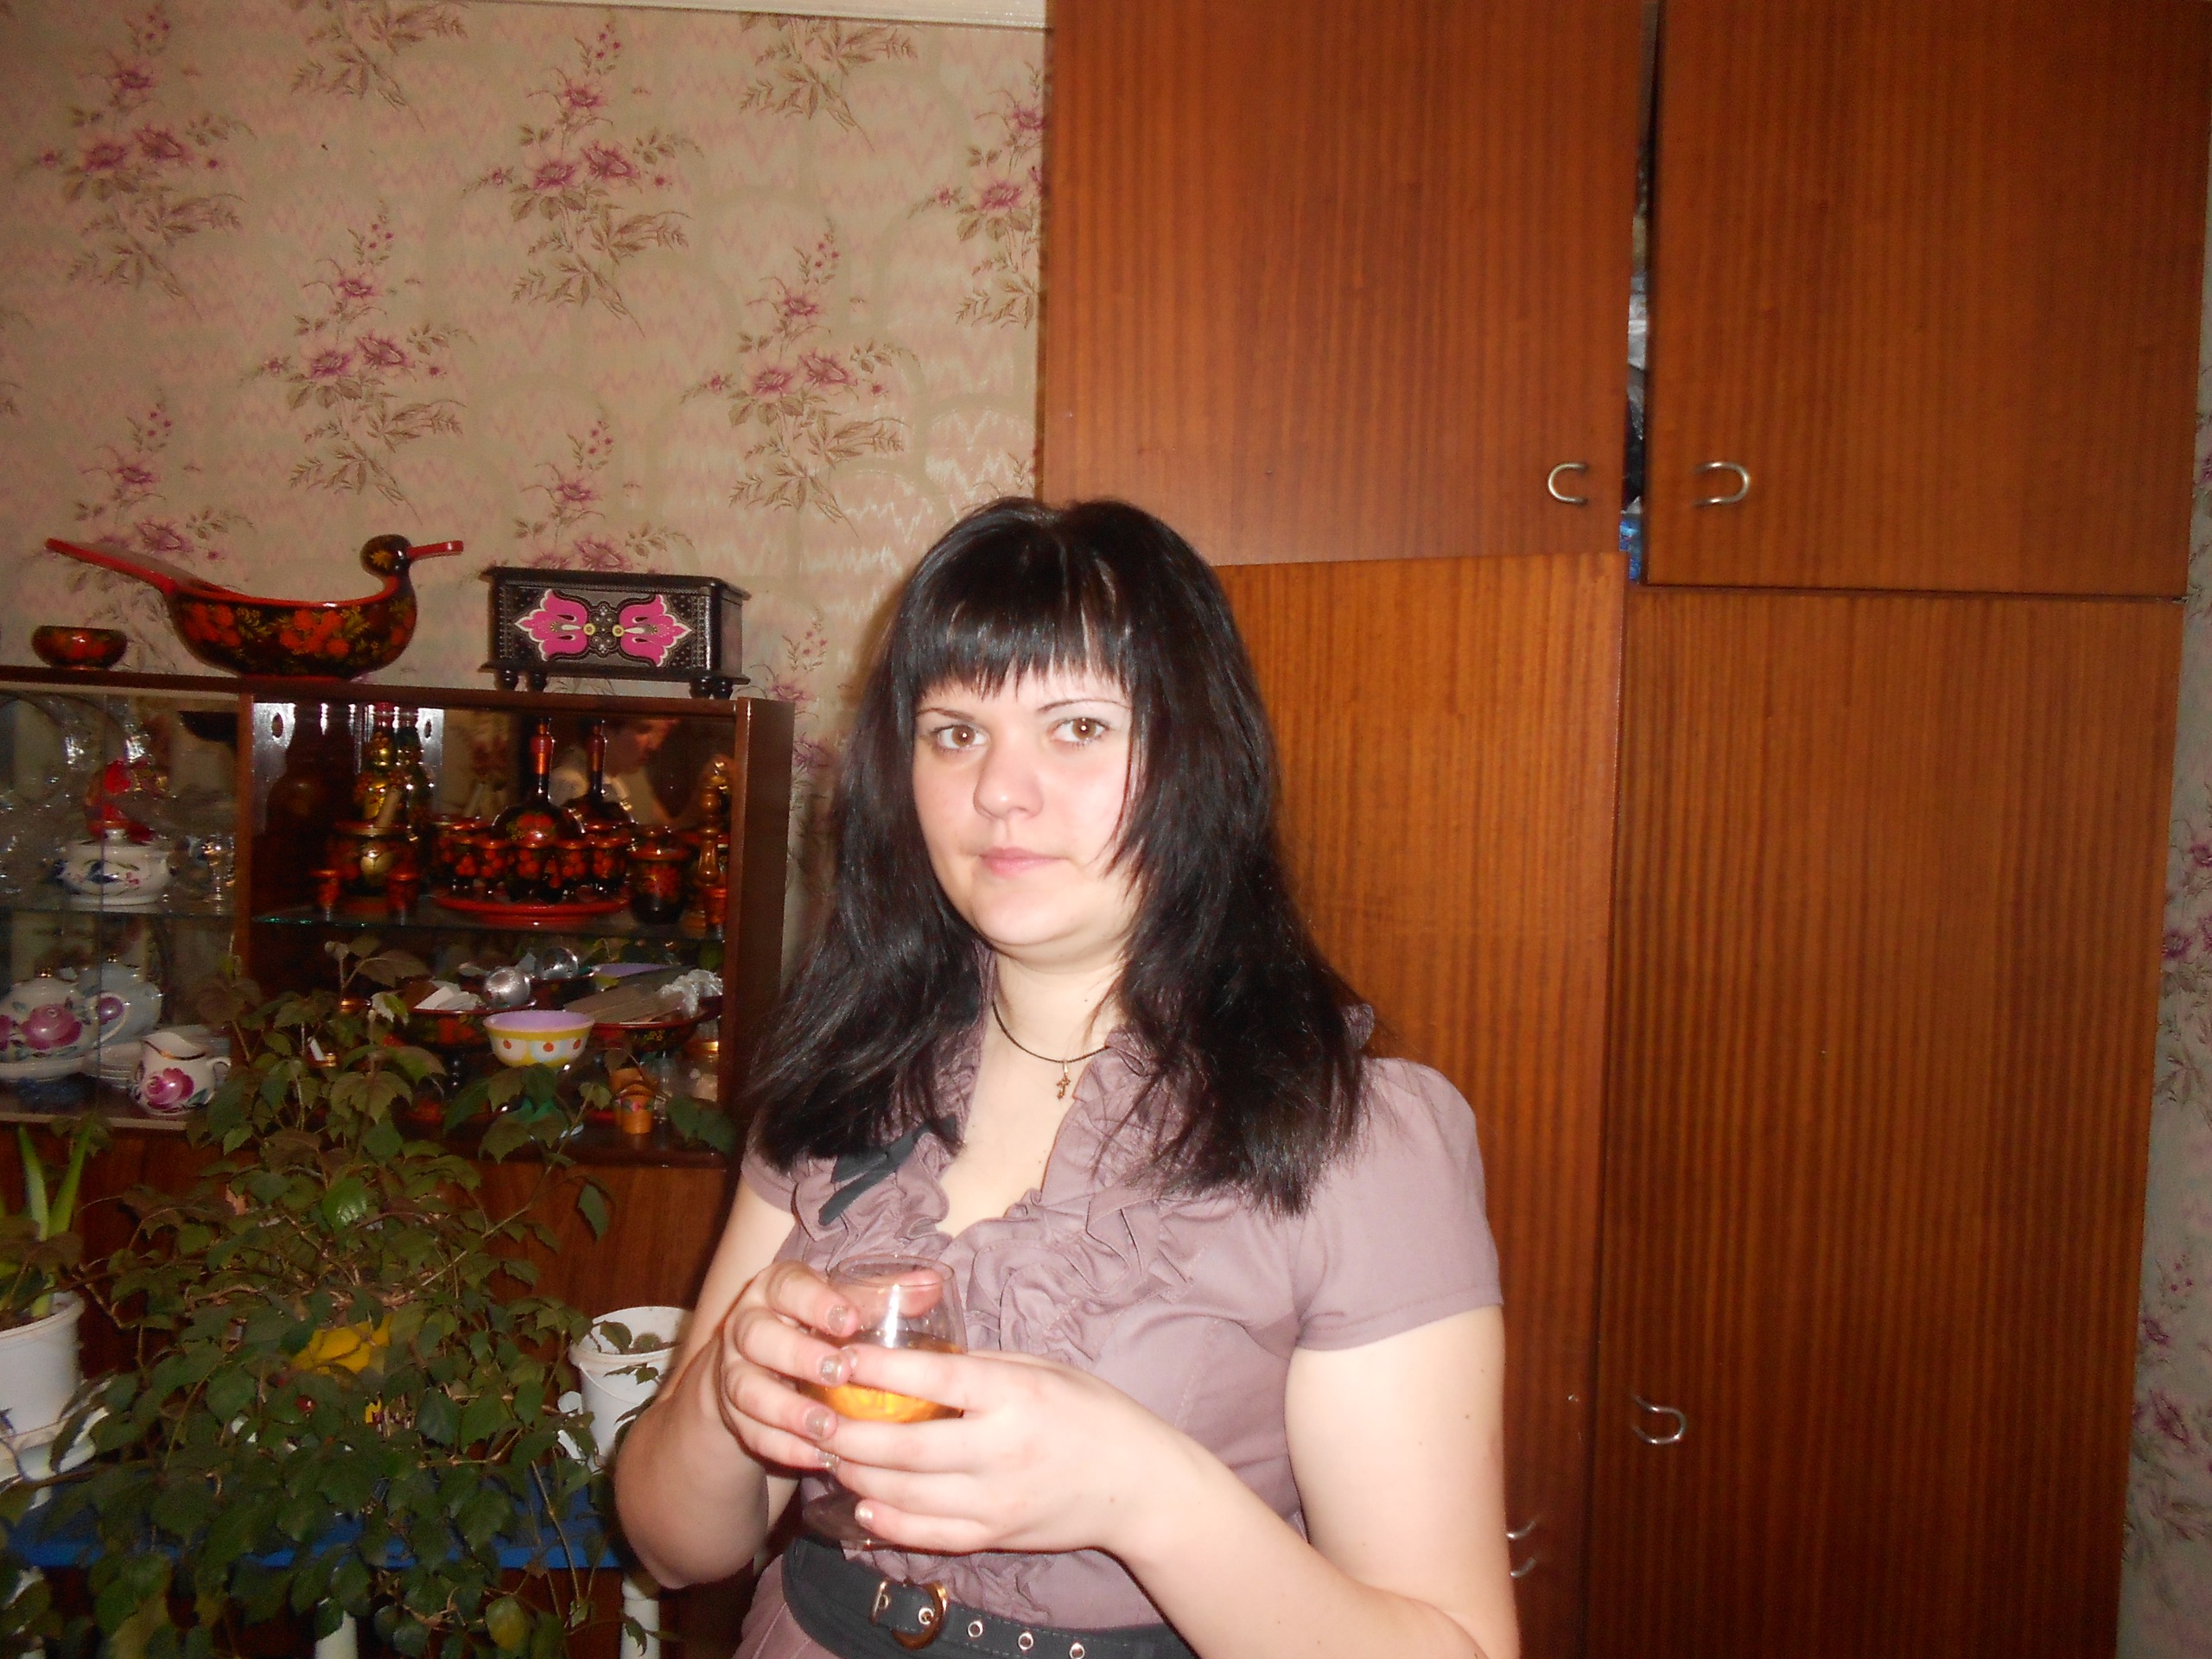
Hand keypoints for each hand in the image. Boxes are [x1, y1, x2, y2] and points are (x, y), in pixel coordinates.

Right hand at [707, 1260, 862, 1472]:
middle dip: (798, 1356)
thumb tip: (933, 1284)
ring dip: (788, 1412)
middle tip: (840, 1373)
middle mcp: (746, 1325)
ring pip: (747, 1390)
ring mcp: (732, 1371)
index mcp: (775, 1289)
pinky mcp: (731, 1413)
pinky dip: (784, 1447)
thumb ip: (880, 1295)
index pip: (788, 1286)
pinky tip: (819, 1457)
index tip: (849, 1320)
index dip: (816, 1302)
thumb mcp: (839, 1304)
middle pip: (759, 1337)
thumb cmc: (813, 1325)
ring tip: (829, 1429)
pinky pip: (751, 1432)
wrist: (756, 1363)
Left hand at [818, 1344, 1194, 1559]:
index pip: (932, 1380)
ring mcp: (996, 1498)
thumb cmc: (1092, 1413)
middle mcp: (1001, 1449)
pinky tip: (863, 1506)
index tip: (838, 1357)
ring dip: (858, 1477)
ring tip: (830, 1456)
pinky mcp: (995, 1534)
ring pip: (904, 1495)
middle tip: (813, 1417)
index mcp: (1014, 1394)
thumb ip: (983, 1368)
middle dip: (847, 1434)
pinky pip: (927, 1533)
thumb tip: (918, 1361)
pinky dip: (887, 1522)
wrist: (1138, 1485)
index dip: (876, 1369)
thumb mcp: (1043, 1369)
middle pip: (902, 1448)